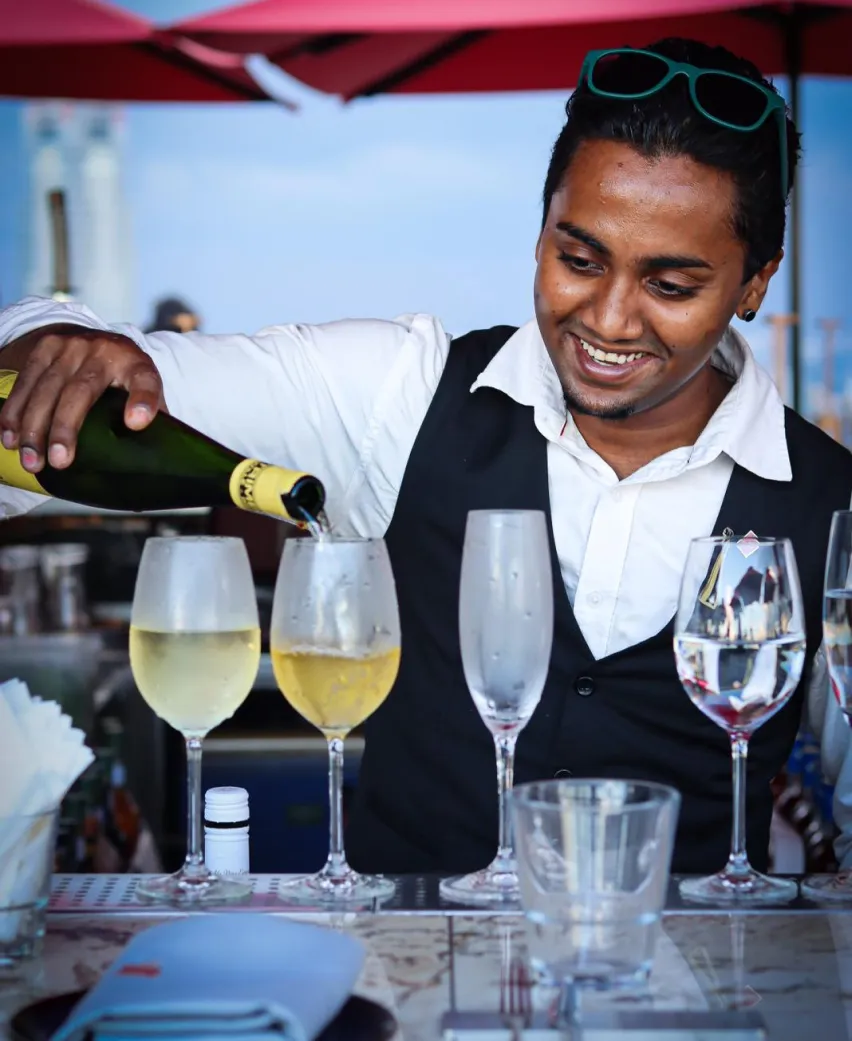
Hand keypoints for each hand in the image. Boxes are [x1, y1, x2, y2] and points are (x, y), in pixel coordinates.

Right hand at [0, 324, 164, 472]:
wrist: (99, 340)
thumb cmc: (125, 380)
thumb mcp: (145, 393)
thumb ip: (153, 422)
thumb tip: (155, 465)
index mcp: (137, 365)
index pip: (145, 382)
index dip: (142, 401)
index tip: (137, 423)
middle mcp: (105, 351)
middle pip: (81, 390)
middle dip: (66, 428)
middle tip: (59, 461)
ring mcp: (72, 347)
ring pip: (47, 388)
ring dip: (34, 427)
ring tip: (31, 461)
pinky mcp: (46, 347)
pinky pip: (26, 382)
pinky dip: (15, 412)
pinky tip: (11, 438)